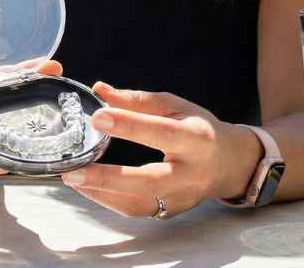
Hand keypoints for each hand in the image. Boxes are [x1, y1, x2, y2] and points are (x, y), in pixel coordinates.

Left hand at [61, 82, 261, 217]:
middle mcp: (190, 173)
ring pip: (139, 204)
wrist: (230, 164)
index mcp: (196, 138)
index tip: (97, 117)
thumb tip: (100, 90)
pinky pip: (136, 211)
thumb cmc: (199, 128)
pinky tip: (88, 188)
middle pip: (148, 181)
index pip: (161, 132)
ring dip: (101, 194)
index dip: (129, 125)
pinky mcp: (170, 212)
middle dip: (108, 178)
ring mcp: (181, 198)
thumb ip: (137, 100)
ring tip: (73, 178)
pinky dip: (108, 201)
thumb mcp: (176, 105)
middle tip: (74, 171)